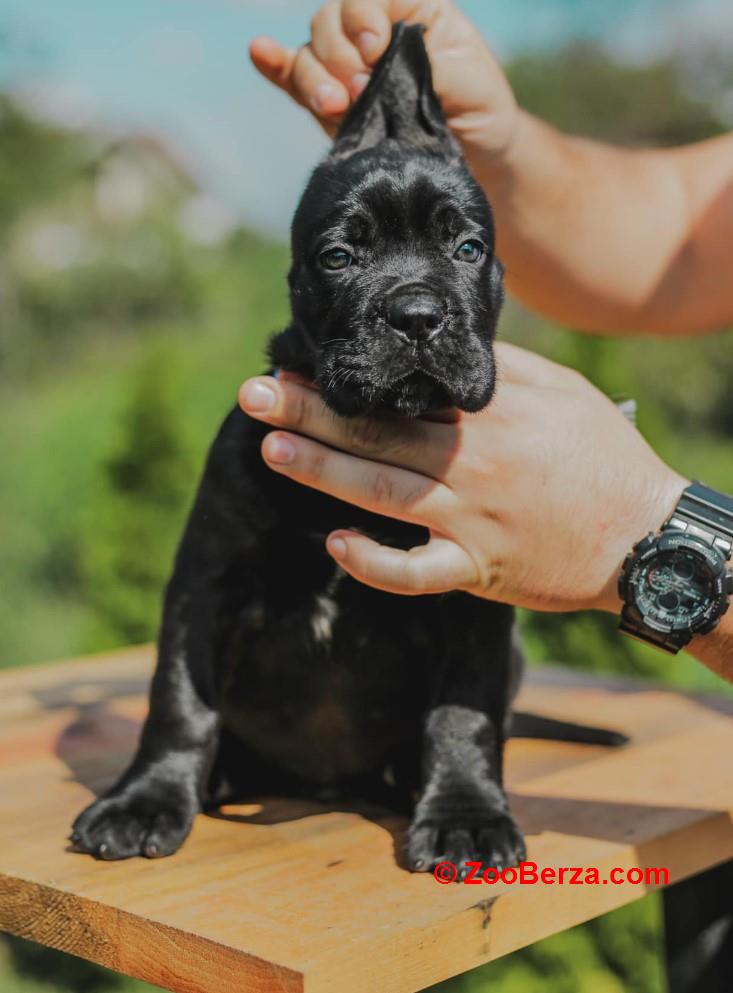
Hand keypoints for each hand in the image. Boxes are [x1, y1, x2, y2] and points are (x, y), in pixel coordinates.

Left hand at [239, 344, 687, 612]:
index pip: (403, 389)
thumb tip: (446, 346)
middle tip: (254, 394)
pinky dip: (375, 562)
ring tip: (272, 450)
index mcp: (490, 415)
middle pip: (379, 434)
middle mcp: (473, 463)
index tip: (296, 362)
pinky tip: (335, 545)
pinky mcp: (479, 569)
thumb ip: (503, 368)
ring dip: (324, 471)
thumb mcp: (563, 391)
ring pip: (384, 492)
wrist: (644, 535)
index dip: (347, 378)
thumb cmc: (604, 456)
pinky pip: (417, 571)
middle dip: (310, 412)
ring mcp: (472, 519)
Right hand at [249, 0, 518, 164]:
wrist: (475, 159)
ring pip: (309, 55)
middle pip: (328, 22)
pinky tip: (260, 54)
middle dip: (337, 56)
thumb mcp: (470, 82)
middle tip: (360, 92)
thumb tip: (379, 66)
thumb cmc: (481, 110)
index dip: (363, 17)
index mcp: (409, 10)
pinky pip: (293, 81)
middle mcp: (372, 32)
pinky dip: (275, 68)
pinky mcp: (332, 105)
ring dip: (312, 77)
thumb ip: (426, 67)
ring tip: (334, 106)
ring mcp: (347, 68)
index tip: (375, 50)